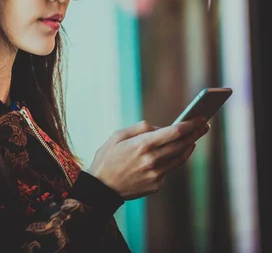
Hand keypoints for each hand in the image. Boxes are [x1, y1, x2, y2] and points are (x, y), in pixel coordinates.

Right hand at [86, 118, 209, 199]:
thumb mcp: (117, 136)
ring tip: (193, 139)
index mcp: (142, 144)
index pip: (174, 132)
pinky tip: (171, 154)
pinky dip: (171, 160)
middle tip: (204, 125)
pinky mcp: (156, 185)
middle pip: (182, 144)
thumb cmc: (107, 158)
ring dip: (189, 147)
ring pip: (179, 158)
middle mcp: (152, 159)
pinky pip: (168, 169)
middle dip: (195, 133)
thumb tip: (160, 128)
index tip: (199, 118)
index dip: (189, 124)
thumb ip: (140, 128)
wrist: (101, 187)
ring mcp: (156, 174)